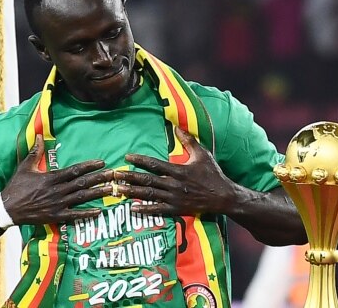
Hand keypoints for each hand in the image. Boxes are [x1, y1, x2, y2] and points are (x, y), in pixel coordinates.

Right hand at [2, 134, 115, 223]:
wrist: (8, 209)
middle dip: (100, 178)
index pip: (75, 170)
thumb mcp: (25, 167)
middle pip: (83, 183)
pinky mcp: (56, 216)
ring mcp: (57, 204)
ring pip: (82, 197)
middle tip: (114, 174)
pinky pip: (74, 215)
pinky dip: (87, 213)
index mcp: (51, 177)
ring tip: (111, 189)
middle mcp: (57, 190)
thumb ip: (35, 152)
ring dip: (98, 193)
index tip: (102, 162)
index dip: (89, 166)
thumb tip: (37, 135)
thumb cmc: (16, 187)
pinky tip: (99, 211)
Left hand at [116, 127, 237, 215]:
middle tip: (114, 175)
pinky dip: (145, 210)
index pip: (154, 164)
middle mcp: (174, 184)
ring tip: (118, 190)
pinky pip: (158, 210)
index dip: (139, 160)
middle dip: (129, 177)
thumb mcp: (202, 154)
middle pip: (147, 180)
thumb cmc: (213, 174)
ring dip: (132, 192)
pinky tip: (133, 208)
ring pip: (149, 194)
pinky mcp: (177, 209)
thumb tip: (176, 127)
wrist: (223, 196)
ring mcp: (174, 198)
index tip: (127, 157)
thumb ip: (188, 141)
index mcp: (178, 170)